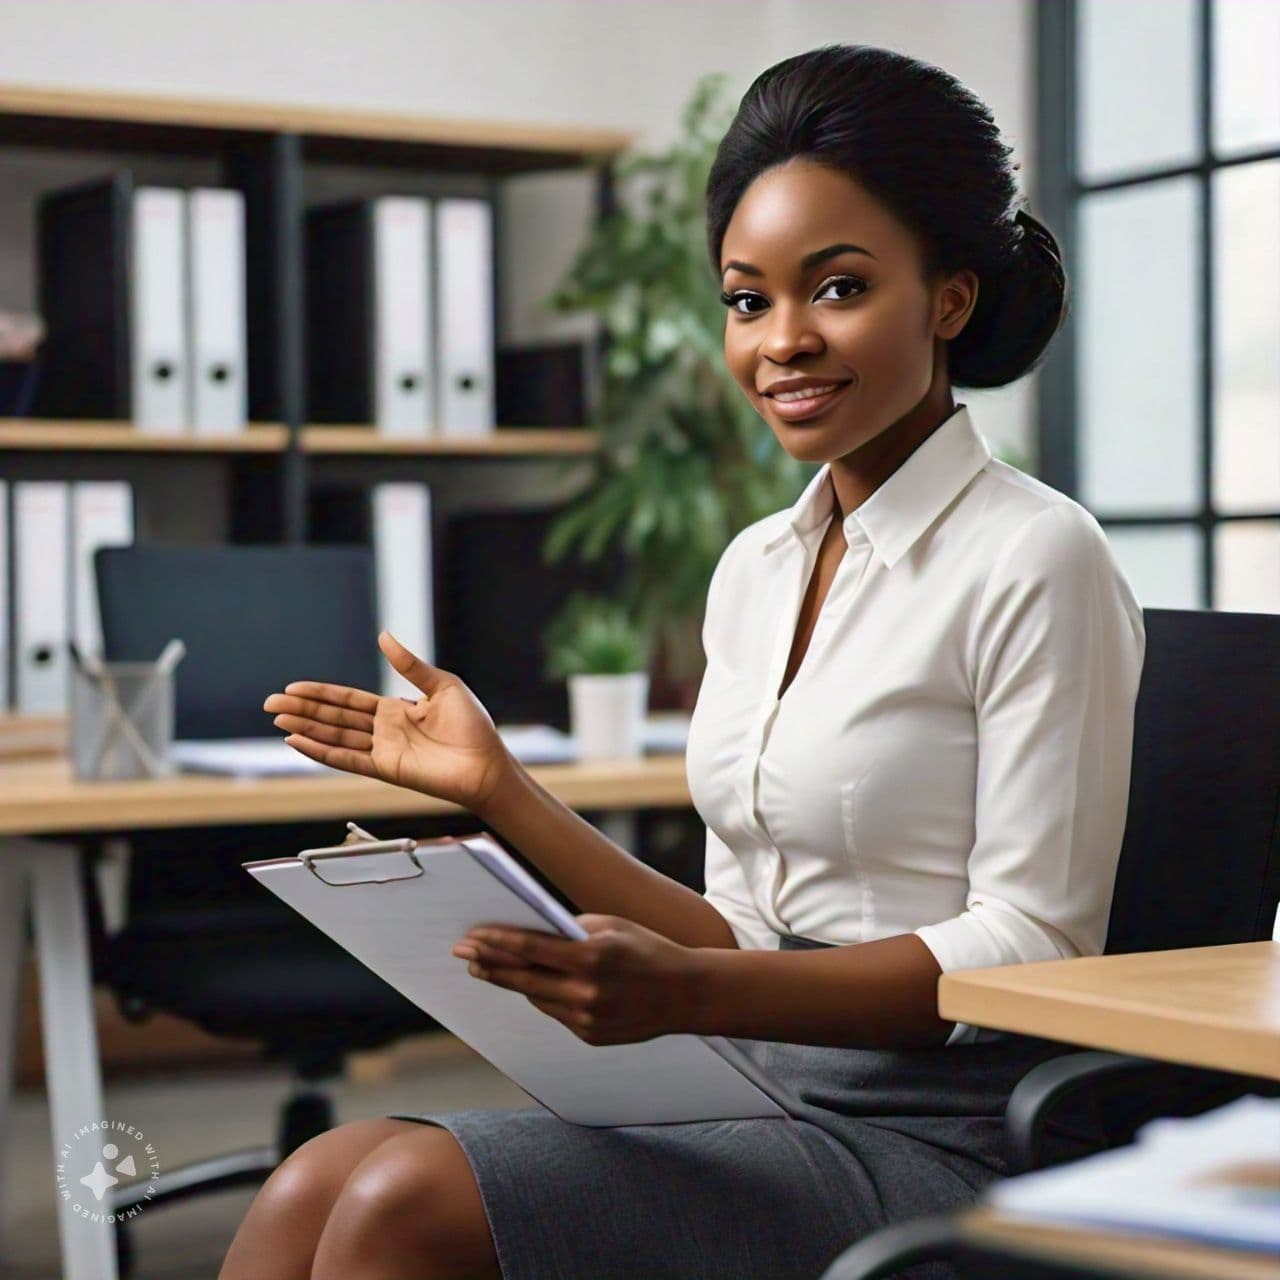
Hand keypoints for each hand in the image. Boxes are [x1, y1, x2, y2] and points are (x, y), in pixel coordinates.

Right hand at [263, 631, 513, 810]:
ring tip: (278, 719)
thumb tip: (383, 637)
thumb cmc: (473, 727)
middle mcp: (384, 730)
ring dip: (306, 728)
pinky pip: (347, 759)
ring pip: (335, 736)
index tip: (294, 687)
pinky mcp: (386, 769)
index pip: (349, 700)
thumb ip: (410, 665)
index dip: (321, 693)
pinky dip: (322, 752)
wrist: (486, 763)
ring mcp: (382, 751)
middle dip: (303, 709)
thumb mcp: (443, 686)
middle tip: (270, 703)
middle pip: (334, 717)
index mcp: (396, 709)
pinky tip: (299, 743)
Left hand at [451, 915, 705, 1044]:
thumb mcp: (612, 926)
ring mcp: (587, 1018)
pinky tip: (538, 986)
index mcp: (591, 957)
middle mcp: (586, 992)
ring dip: (515, 982)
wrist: (686, 994)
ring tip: (491, 968)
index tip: (470, 937)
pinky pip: (556, 1013)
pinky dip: (546, 997)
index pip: (530, 949)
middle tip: (464, 955)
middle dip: (489, 965)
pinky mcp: (590, 1036)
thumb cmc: (648, 949)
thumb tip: (531, 930)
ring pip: (536, 998)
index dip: (495, 943)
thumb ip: (571, 929)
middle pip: (523, 979)